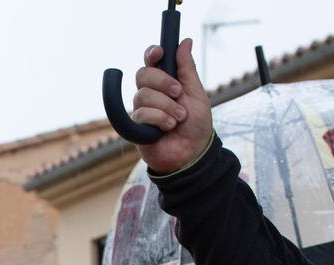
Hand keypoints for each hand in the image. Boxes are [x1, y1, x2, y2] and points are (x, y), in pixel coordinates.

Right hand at [131, 37, 212, 174]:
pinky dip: (159, 119)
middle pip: (142, 74)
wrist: (194, 153)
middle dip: (162, 82)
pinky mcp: (136, 128)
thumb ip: (187, 68)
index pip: (150, 62)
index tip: (159, 53)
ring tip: (179, 118)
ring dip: (166, 106)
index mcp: (163, 83)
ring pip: (143, 95)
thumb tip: (185, 41)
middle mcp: (150, 94)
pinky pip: (141, 114)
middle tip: (178, 93)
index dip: (151, 54)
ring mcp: (142, 111)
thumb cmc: (196, 125)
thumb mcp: (196, 93)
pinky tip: (168, 127)